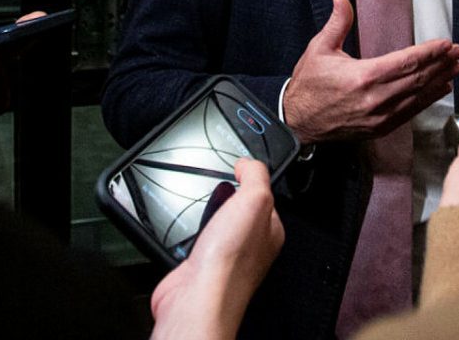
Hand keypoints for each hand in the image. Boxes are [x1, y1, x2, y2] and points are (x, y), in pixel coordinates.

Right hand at [149, 158, 284, 339]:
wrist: (198, 295)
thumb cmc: (230, 259)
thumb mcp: (254, 199)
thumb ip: (255, 175)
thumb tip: (248, 163)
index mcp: (270, 230)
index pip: (264, 194)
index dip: (249, 179)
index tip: (237, 168)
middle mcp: (250, 245)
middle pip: (236, 207)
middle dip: (223, 197)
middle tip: (218, 196)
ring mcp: (224, 255)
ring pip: (213, 222)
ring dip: (204, 214)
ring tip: (204, 215)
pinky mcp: (200, 264)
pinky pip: (194, 238)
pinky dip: (188, 232)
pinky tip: (190, 234)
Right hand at [281, 0, 458, 144]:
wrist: (297, 122)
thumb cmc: (308, 85)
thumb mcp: (319, 49)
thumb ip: (337, 22)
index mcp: (363, 76)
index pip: (406, 62)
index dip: (429, 53)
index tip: (446, 44)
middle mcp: (376, 99)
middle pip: (417, 79)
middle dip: (441, 64)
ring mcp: (380, 117)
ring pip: (417, 96)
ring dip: (440, 81)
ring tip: (456, 68)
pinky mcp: (380, 128)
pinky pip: (410, 112)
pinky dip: (428, 99)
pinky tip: (440, 89)